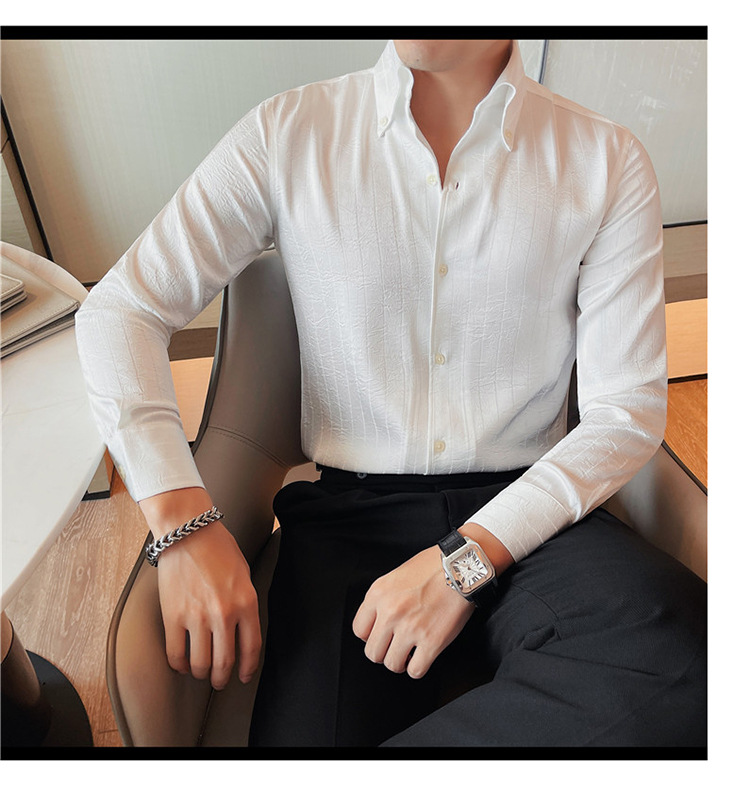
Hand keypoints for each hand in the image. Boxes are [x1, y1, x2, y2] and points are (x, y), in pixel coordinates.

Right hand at [156, 521, 261, 689]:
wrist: (188, 532)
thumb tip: (243, 630)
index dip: (248, 668)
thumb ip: (245, 602)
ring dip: (202, 674)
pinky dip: (179, 665)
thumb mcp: (244, 574)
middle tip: (220, 681)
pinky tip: (182, 665)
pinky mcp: (173, 616)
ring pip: (201, 663)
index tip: (244, 676)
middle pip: (225, 662)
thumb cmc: (218, 549)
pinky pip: (176, 653)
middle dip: (223, 678)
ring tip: (202, 673)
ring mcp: (197, 617)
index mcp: (246, 602)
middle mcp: (224, 614)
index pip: (251, 647)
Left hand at [352, 545, 474, 678]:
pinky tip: (423, 657)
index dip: (371, 636)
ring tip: (409, 654)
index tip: (381, 636)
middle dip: (384, 652)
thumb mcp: (397, 575)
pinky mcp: (431, 642)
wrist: (461, 567)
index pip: (359, 630)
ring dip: (401, 662)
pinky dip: (418, 668)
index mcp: (378, 594)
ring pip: (392, 664)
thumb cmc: (433, 567)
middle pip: (373, 652)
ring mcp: (410, 628)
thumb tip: (378, 620)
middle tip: (395, 647)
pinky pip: (416, 671)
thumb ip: (384, 598)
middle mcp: (390, 613)